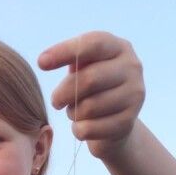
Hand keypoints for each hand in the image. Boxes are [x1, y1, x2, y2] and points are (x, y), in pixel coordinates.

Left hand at [38, 32, 144, 159]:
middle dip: (64, 92)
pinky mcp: (128, 123)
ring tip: (74, 112)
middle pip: (89, 79)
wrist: (116, 122)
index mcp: (120, 48)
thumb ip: (72, 59)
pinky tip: (80, 126)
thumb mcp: (85, 67)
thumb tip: (45, 60)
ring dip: (73, 113)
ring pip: (89, 107)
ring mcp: (134, 96)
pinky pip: (91, 129)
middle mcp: (132, 68)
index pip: (92, 44)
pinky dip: (78, 130)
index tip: (41, 63)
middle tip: (56, 101)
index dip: (64, 51)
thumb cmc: (94, 89)